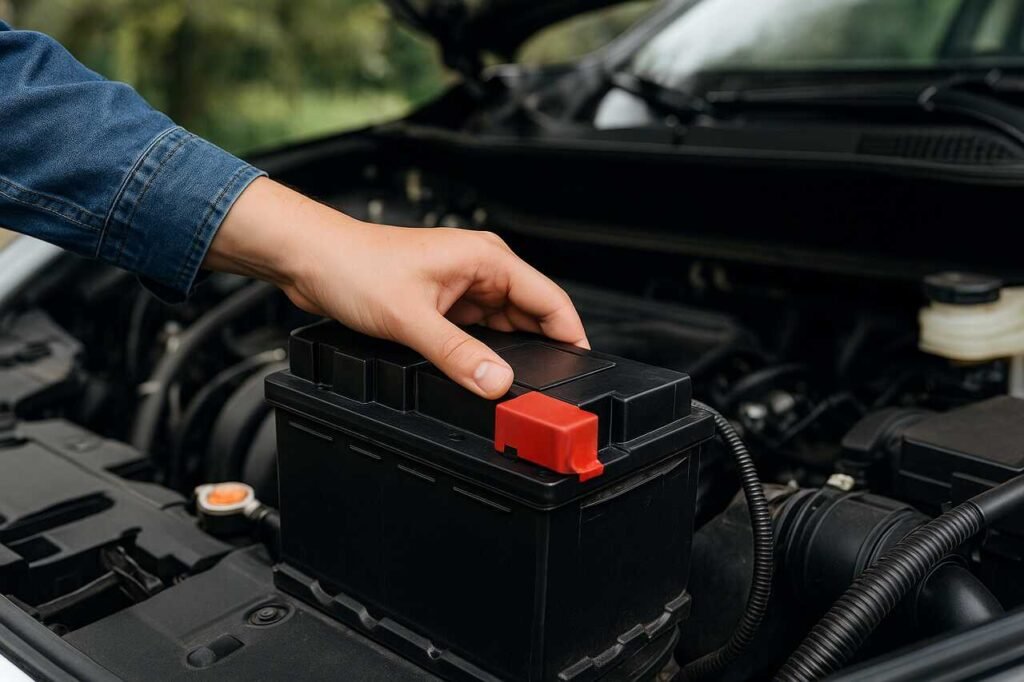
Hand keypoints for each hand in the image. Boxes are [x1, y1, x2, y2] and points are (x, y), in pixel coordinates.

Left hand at [204, 177, 588, 397]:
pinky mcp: (444, 304)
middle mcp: (481, 270)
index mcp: (487, 259)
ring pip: (504, 329)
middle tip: (545, 392)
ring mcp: (463, 288)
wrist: (311, 260)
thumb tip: (497, 384)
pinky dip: (482, 355)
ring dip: (507, 356)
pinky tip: (477, 374)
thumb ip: (458, 355)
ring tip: (509, 387)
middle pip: (531, 318)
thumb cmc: (354, 266)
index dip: (572, 337)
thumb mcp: (411, 319)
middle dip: (540, 353)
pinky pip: (478, 334)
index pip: (550, 300)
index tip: (583, 371)